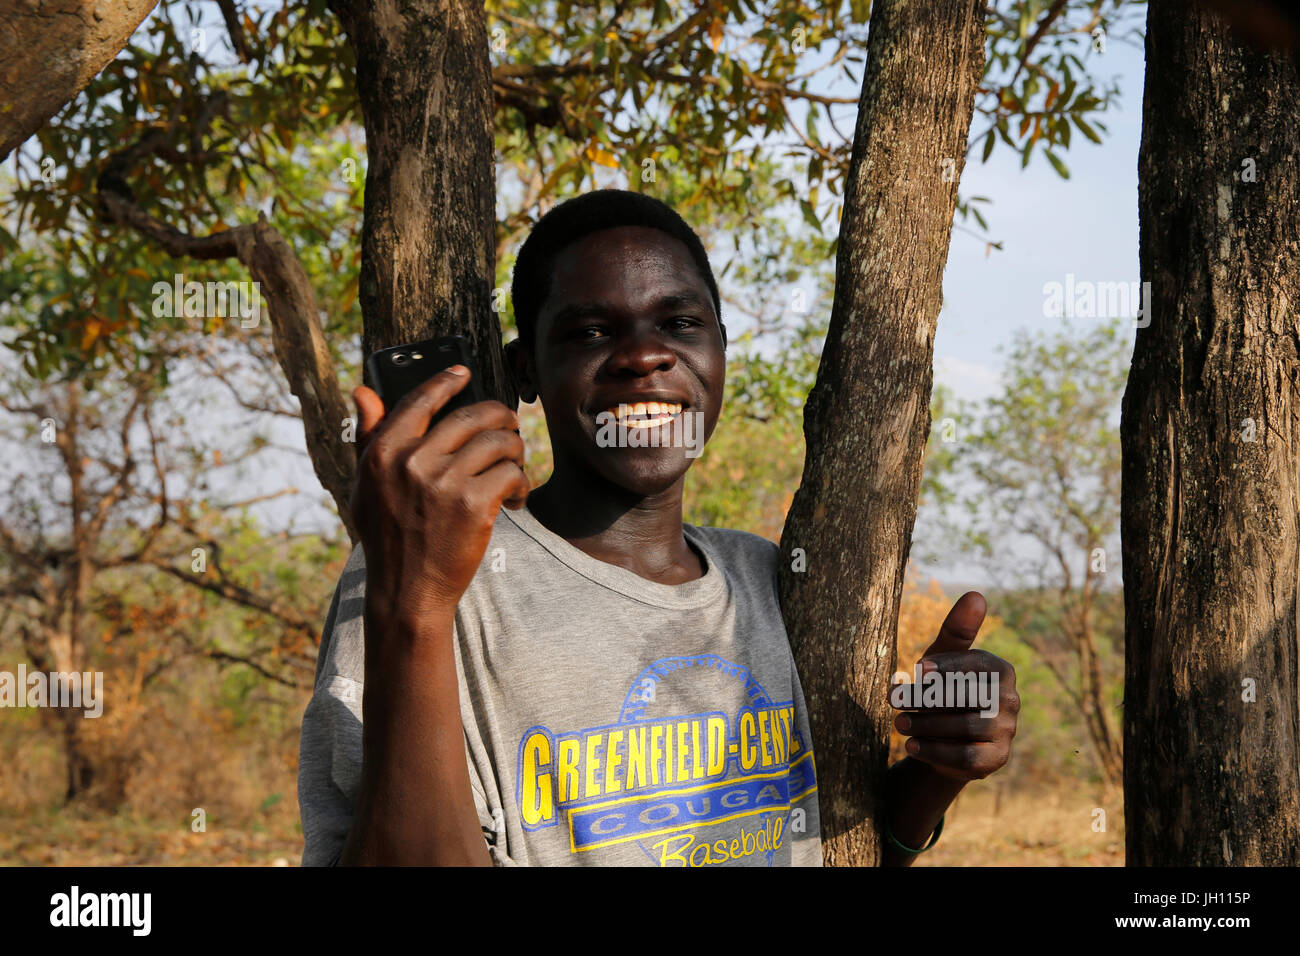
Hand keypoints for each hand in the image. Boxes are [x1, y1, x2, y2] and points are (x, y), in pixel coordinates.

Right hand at [349, 365, 529, 619]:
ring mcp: (444, 482)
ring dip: (516, 451)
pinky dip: (521, 483)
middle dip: (500, 417)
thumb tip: (362, 390)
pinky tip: (515, 496)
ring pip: (499, 441)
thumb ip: (367, 437)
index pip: (420, 400)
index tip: (464, 372)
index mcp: (383, 452)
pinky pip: (512, 472)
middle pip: (473, 414)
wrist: (408, 591)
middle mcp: (412, 461)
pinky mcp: (474, 504)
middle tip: (509, 428)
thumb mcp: (365, 486)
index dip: (446, 380)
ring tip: (513, 466)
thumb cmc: (387, 536)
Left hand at [891, 591, 1018, 782]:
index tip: (918, 670)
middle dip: (927, 698)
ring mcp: (1008, 731)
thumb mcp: (943, 658)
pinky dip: (936, 751)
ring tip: (898, 724)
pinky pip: (967, 757)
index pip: (974, 664)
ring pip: (965, 727)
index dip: (946, 666)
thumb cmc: (942, 688)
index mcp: (1001, 669)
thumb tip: (976, 594)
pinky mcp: (997, 758)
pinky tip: (911, 746)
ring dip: (927, 725)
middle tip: (894, 702)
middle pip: (968, 697)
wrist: (944, 738)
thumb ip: (957, 630)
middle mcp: (1011, 700)